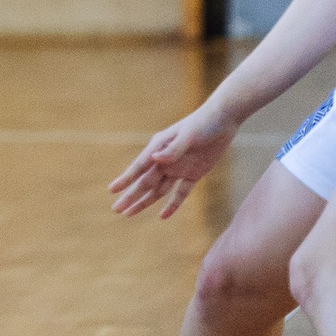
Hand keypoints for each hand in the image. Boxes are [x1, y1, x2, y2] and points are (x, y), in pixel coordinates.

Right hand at [109, 104, 239, 220]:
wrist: (223, 119)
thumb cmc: (203, 123)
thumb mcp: (188, 135)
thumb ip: (173, 149)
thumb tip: (155, 159)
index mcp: (158, 147)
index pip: (139, 167)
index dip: (125, 180)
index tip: (112, 190)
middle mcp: (164, 159)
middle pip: (145, 183)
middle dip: (130, 196)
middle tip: (116, 209)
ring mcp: (178, 168)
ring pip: (158, 190)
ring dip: (145, 202)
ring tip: (129, 214)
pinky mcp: (193, 174)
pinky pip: (180, 193)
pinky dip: (173, 205)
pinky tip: (163, 216)